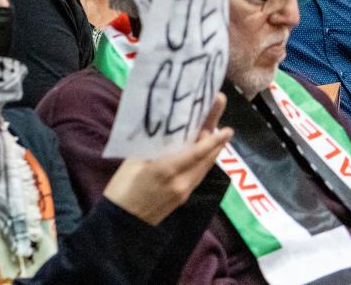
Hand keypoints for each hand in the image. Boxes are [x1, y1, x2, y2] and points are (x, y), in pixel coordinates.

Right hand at [103, 93, 232, 225]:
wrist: (123, 224)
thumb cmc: (122, 189)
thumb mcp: (132, 162)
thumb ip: (150, 149)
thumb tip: (163, 135)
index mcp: (167, 170)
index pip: (196, 153)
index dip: (213, 141)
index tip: (228, 129)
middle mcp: (182, 182)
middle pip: (206, 161)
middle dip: (217, 143)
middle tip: (224, 126)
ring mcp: (184, 192)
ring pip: (204, 169)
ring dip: (212, 153)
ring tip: (216, 136)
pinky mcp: (182, 197)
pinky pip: (197, 175)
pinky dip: (203, 162)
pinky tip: (201, 154)